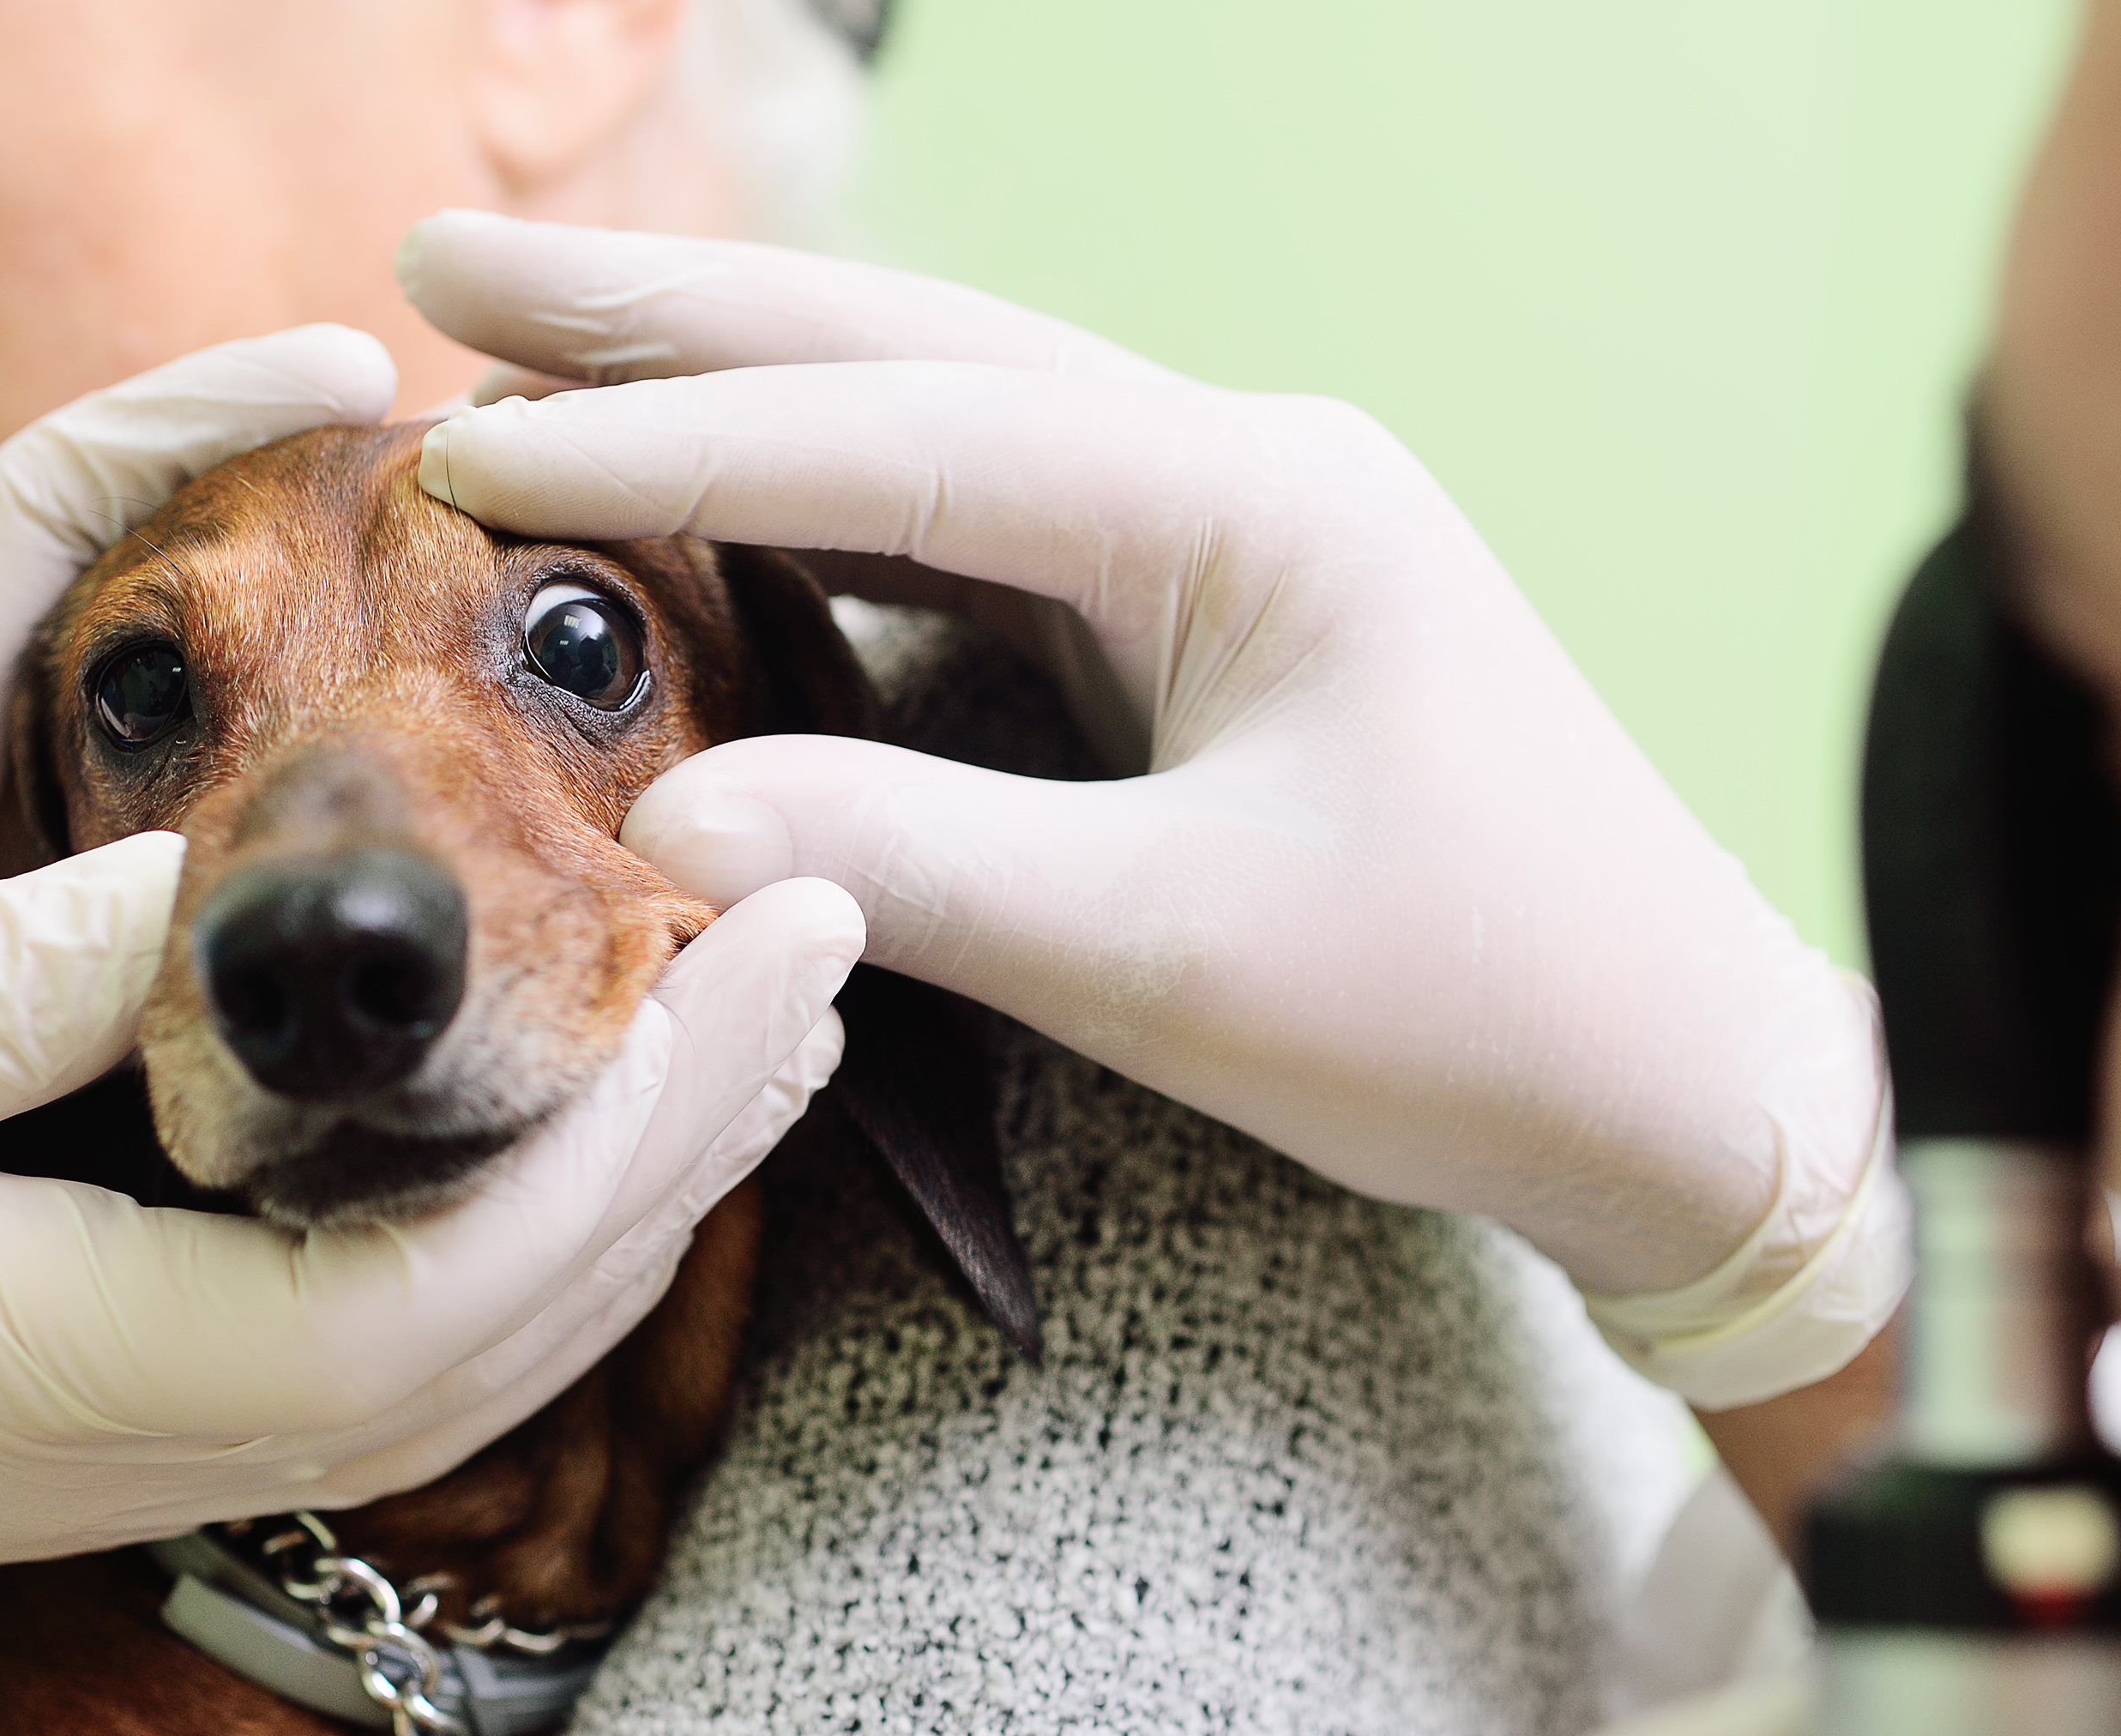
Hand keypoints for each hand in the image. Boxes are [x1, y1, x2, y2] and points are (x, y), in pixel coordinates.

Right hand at [0, 840, 861, 1735]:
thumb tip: (188, 900)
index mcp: (85, 1361)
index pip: (450, 1283)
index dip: (634, 1132)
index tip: (765, 956)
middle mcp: (187, 1412)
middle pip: (537, 1295)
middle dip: (708, 1112)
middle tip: (844, 910)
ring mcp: (202, 1410)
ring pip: (516, 1303)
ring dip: (667, 1144)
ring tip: (790, 975)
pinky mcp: (187, 1371)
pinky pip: (441, 1289)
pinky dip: (567, 1180)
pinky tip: (626, 1069)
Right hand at [392, 216, 1904, 1406]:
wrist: (1679, 1084)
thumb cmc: (1475, 1019)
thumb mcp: (1183, 959)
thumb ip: (920, 870)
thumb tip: (659, 835)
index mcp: (1255, 508)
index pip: (907, 439)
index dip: (671, 446)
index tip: (464, 451)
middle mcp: (1240, 475)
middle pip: (911, 356)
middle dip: (671, 317)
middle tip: (441, 266)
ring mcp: (1231, 540)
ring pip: (941, 425)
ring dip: (740, 394)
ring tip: (527, 360)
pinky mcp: (1214, 626)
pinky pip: (986, 537)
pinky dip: (830, 516)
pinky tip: (709, 507)